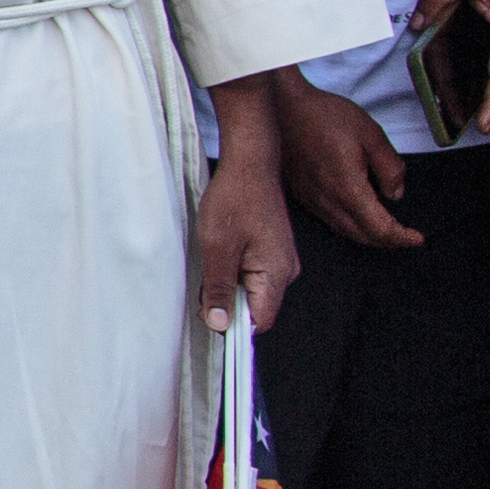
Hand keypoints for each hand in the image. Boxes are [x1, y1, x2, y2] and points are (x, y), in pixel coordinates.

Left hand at [198, 79, 303, 331]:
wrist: (250, 162)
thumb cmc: (235, 199)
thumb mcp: (217, 248)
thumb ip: (218, 289)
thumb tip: (219, 326)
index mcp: (277, 275)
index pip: (259, 322)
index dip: (233, 326)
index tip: (209, 315)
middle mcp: (285, 272)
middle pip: (254, 308)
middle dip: (226, 302)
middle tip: (204, 280)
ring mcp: (280, 261)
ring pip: (249, 291)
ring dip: (226, 285)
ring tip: (213, 259)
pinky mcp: (271, 251)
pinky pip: (250, 274)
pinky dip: (231, 271)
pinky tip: (219, 253)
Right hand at [280, 80, 418, 250]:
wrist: (285, 109)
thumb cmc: (326, 117)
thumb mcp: (371, 134)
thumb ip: (390, 167)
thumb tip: (395, 194)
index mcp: (348, 188)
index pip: (379, 228)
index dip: (401, 237)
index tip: (417, 238)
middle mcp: (328, 201)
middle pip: (363, 236)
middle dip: (388, 241)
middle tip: (406, 236)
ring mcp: (313, 200)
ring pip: (345, 232)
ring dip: (369, 236)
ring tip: (387, 230)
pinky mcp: (303, 195)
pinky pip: (330, 221)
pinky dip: (350, 227)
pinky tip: (358, 216)